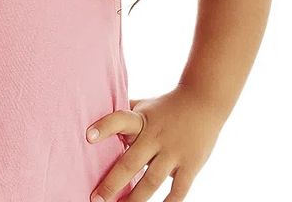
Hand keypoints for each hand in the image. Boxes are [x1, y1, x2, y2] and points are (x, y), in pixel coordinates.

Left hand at [85, 87, 225, 200]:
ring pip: (151, 181)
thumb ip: (125, 113)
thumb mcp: (144, 105)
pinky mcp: (191, 165)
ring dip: (135, 199)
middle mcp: (155, 136)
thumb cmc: (166, 105)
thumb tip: (97, 113)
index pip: (119, 119)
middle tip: (96, 199)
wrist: (204, 100)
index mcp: (141, 120)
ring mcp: (174, 152)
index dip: (104, 127)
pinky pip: (178, 190)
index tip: (88, 136)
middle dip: (112, 183)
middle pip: (131, 162)